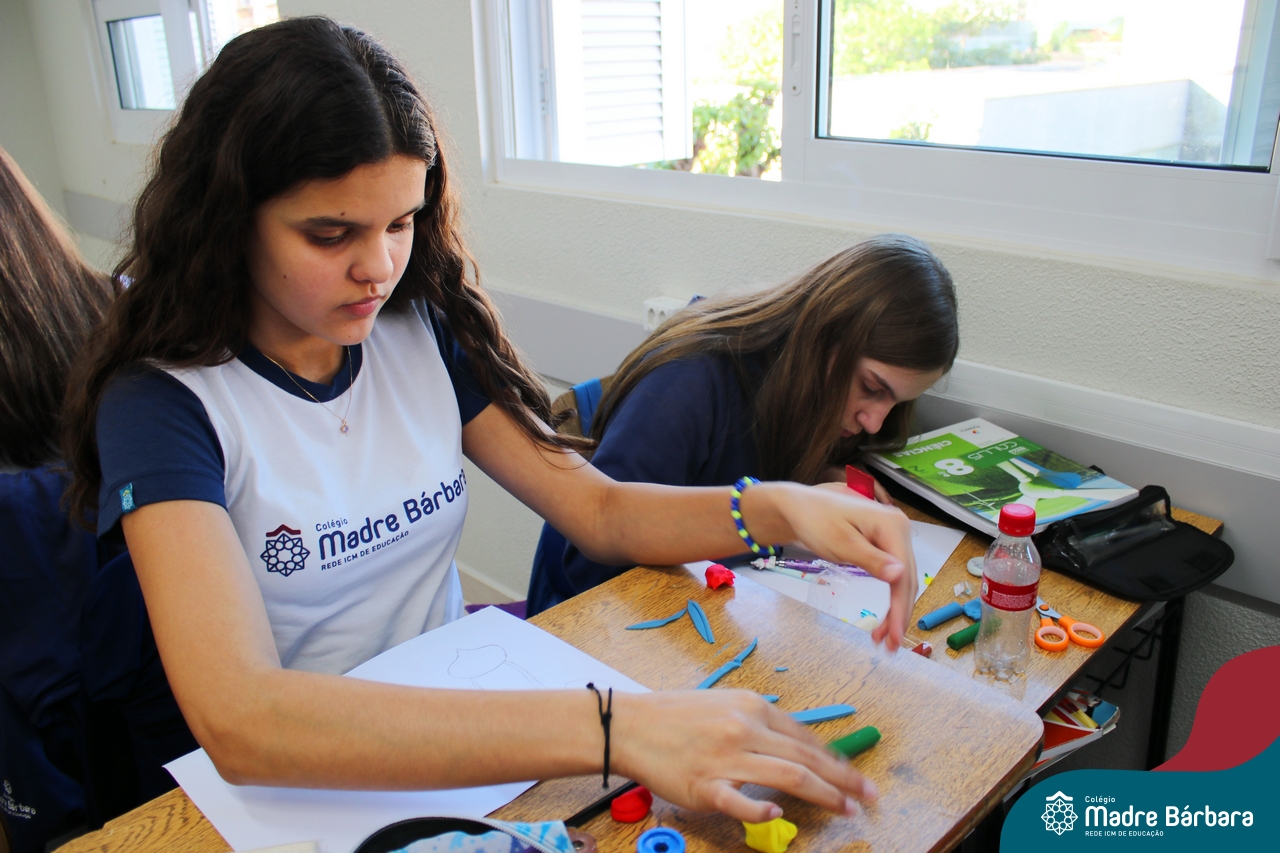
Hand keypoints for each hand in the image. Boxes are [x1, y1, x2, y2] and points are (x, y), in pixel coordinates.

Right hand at [611, 690, 877, 821]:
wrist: (632, 725)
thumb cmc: (676, 716)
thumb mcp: (725, 704)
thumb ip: (758, 722)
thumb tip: (793, 744)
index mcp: (752, 708)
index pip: (805, 738)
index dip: (836, 760)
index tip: (855, 778)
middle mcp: (745, 729)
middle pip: (807, 757)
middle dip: (844, 779)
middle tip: (869, 797)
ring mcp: (727, 758)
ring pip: (789, 776)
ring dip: (825, 795)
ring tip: (845, 809)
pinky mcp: (706, 785)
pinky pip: (740, 801)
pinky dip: (761, 810)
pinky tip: (777, 814)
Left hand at [753, 483, 916, 649]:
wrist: (798, 508)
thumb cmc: (815, 521)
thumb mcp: (841, 543)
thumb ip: (871, 560)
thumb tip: (900, 575)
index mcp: (892, 525)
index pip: (904, 574)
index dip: (900, 608)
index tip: (895, 636)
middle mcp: (899, 529)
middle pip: (907, 579)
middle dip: (899, 614)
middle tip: (889, 645)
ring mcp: (893, 536)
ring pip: (902, 580)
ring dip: (896, 610)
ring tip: (883, 638)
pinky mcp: (884, 544)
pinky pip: (892, 574)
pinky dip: (889, 598)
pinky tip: (884, 618)